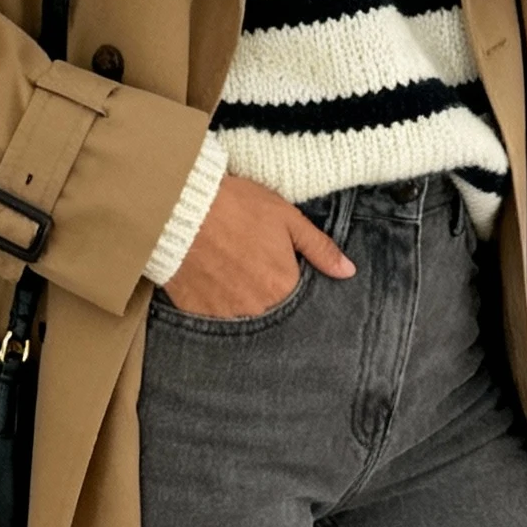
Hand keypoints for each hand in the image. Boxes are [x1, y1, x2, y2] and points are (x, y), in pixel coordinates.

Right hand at [164, 173, 355, 315]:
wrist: (179, 207)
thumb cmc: (237, 207)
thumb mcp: (287, 218)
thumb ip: (319, 248)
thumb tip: (347, 271)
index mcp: (284, 287)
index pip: (300, 301)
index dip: (291, 284)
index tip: (280, 269)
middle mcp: (258, 309)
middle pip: (272, 312)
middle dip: (268, 295)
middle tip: (253, 269)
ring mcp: (226, 315)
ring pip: (244, 318)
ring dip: (244, 302)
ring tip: (233, 274)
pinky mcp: (198, 314)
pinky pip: (215, 319)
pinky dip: (218, 304)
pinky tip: (214, 282)